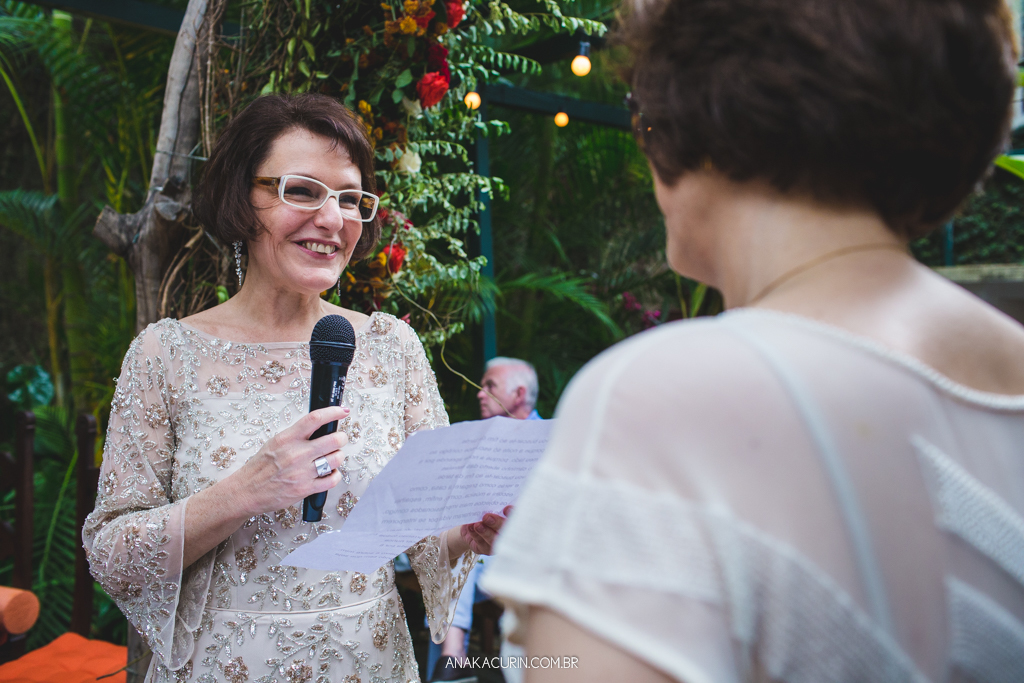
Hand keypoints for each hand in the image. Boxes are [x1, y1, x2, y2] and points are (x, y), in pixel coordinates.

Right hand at [227, 406, 349, 515]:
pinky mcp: (305, 489)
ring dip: (338, 457)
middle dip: (341, 438)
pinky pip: (332, 480)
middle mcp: (296, 454)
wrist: (246, 492)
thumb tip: (319, 427)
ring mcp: (302, 472)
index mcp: (287, 439)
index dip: (333, 412)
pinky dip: (335, 475)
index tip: (342, 411)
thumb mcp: (275, 443)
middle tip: (339, 439)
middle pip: (334, 440)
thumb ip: (296, 435)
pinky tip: (329, 473)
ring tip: (331, 457)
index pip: (315, 419)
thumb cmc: (259, 467)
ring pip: (336, 459)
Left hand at [459, 505, 513, 554]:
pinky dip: (474, 534)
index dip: (513, 514)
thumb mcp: (492, 506)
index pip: (517, 519)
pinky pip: (480, 542)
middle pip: (506, 532)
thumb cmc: (486, 511)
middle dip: (497, 524)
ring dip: (485, 532)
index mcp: (513, 522)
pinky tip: (471, 527)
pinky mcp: (485, 549)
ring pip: (493, 540)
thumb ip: (494, 505)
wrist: (472, 525)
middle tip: (487, 517)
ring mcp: (497, 543)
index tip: (506, 508)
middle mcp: (508, 535)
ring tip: (478, 525)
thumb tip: (491, 497)